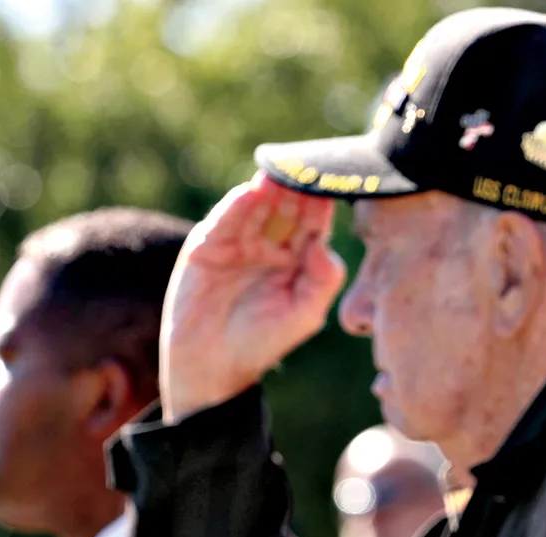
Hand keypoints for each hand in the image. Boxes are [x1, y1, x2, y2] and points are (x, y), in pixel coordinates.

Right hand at [160, 173, 345, 421]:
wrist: (212, 367)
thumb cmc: (263, 342)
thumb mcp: (304, 315)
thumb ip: (323, 282)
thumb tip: (328, 246)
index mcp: (298, 259)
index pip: (315, 221)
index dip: (325, 200)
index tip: (338, 178)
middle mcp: (270, 244)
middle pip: (288, 205)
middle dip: (299, 184)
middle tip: (310, 161)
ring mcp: (238, 242)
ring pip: (258, 206)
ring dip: (270, 186)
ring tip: (284, 168)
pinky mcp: (207, 246)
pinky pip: (225, 221)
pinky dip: (237, 206)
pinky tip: (251, 192)